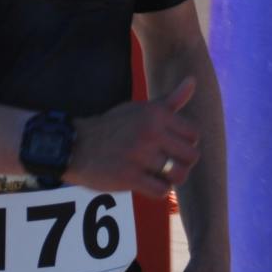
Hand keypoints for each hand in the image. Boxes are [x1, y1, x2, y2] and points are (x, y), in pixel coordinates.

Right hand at [68, 78, 199, 197]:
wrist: (77, 144)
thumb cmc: (114, 126)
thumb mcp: (141, 109)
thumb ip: (170, 101)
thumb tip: (193, 81)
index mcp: (156, 114)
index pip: (194, 134)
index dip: (186, 143)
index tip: (171, 146)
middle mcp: (151, 132)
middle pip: (191, 156)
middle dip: (182, 162)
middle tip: (167, 163)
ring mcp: (140, 155)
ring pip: (180, 175)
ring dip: (172, 178)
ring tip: (160, 174)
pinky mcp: (129, 177)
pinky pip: (162, 191)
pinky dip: (159, 190)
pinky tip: (148, 183)